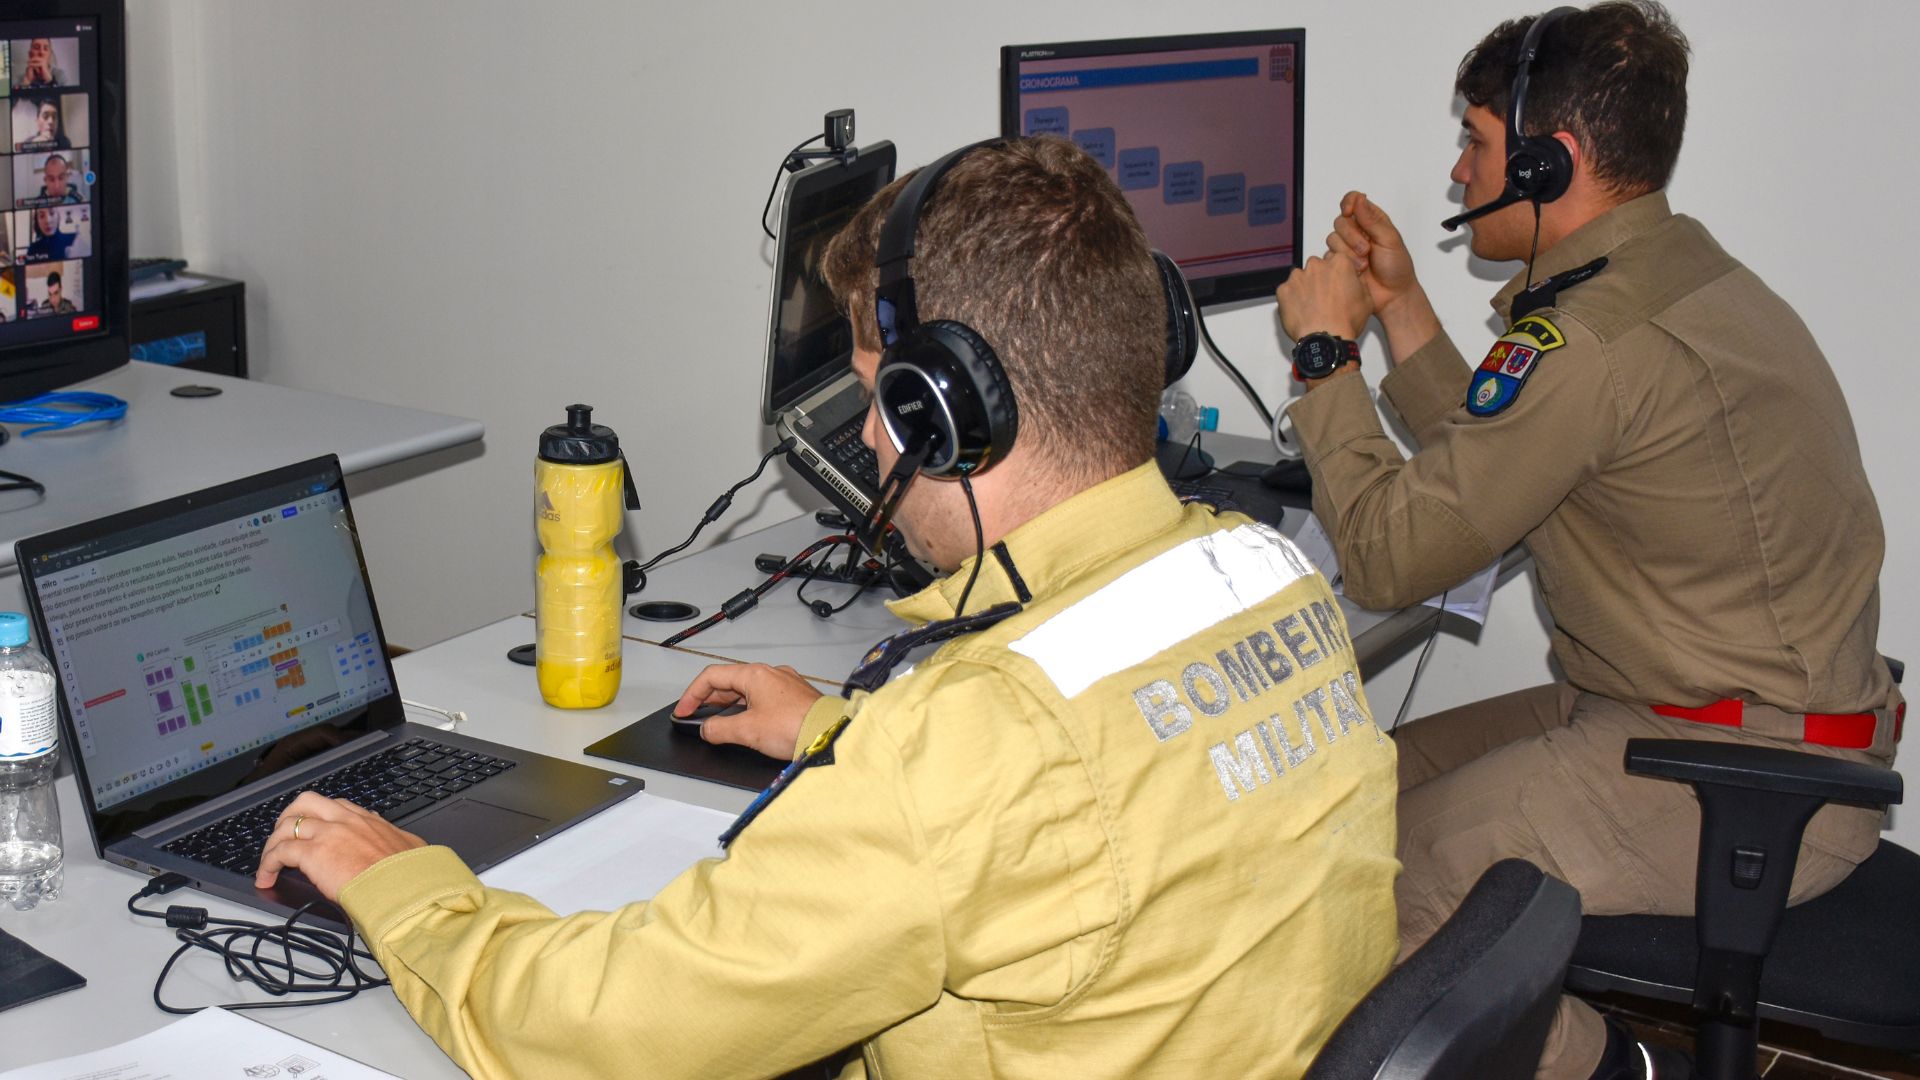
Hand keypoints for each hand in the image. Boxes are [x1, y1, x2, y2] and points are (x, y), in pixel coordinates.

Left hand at [255, 791, 426, 900]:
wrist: (401, 887)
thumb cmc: (408, 874)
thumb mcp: (409, 847)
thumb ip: (395, 837)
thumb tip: (391, 834)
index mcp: (366, 819)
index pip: (334, 806)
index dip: (318, 815)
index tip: (313, 828)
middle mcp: (344, 820)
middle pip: (304, 803)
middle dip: (289, 817)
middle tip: (282, 836)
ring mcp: (327, 834)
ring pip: (286, 826)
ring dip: (273, 844)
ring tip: (269, 862)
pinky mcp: (312, 854)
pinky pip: (279, 853)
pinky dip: (267, 865)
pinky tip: (266, 878)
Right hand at [675, 662, 822, 759]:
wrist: (830, 734)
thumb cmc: (796, 726)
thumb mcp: (747, 731)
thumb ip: (719, 729)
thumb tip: (707, 729)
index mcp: (755, 674)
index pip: (712, 677)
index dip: (692, 694)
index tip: (683, 711)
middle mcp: (770, 674)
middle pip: (729, 683)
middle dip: (709, 701)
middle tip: (696, 718)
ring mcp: (784, 684)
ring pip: (747, 691)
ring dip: (729, 706)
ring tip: (717, 723)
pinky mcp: (795, 698)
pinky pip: (763, 699)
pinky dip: (748, 709)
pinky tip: (745, 724)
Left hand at [1275, 250, 1371, 343]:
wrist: (1325, 339)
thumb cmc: (1345, 322)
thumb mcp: (1367, 300)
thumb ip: (1359, 282)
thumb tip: (1354, 279)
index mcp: (1339, 264)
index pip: (1336, 259)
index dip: (1337, 273)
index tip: (1337, 282)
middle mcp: (1317, 266)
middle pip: (1317, 266)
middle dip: (1320, 278)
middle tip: (1325, 297)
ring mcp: (1298, 277)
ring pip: (1300, 277)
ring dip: (1305, 287)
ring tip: (1312, 306)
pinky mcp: (1283, 290)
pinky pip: (1286, 290)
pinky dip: (1291, 298)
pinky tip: (1301, 310)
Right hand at [1329, 192, 1418, 316]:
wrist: (1392, 295)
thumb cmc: (1397, 268)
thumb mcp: (1390, 240)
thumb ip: (1372, 220)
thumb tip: (1360, 199)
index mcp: (1373, 220)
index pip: (1353, 200)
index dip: (1348, 203)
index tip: (1350, 211)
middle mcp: (1358, 231)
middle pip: (1340, 221)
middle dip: (1351, 236)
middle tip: (1366, 250)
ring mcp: (1347, 247)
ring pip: (1332, 238)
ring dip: (1348, 252)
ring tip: (1364, 264)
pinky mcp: (1339, 262)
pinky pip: (1329, 256)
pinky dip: (1342, 263)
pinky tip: (1356, 271)